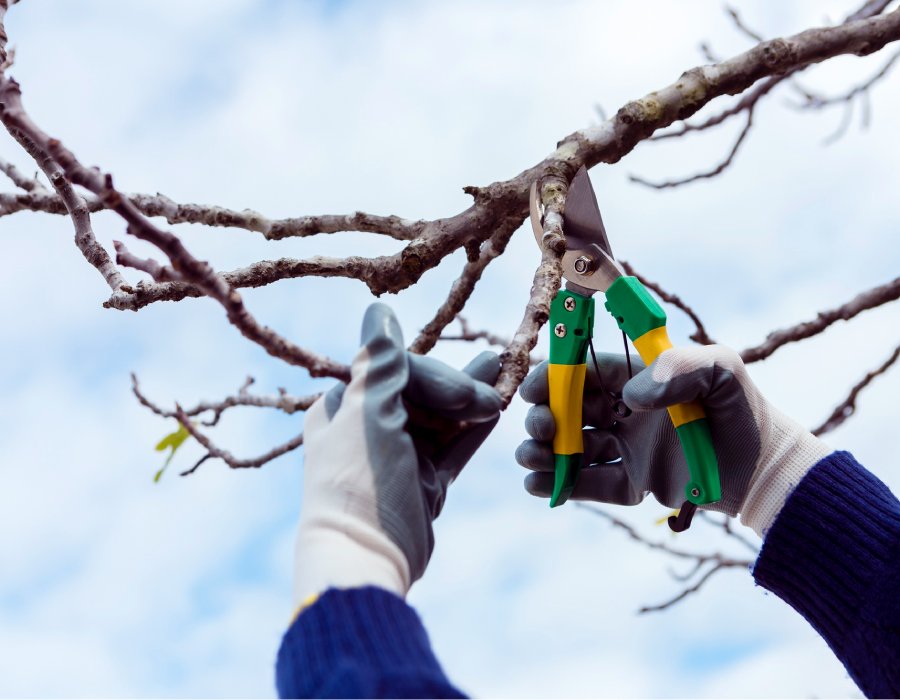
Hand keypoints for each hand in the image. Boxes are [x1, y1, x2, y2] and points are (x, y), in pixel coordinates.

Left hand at [293, 304, 501, 606]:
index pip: (396, 370)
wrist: (366, 557)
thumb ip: (381, 363)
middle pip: (422, 391)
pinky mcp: (424, 482)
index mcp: (344, 407)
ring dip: (472, 399)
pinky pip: (453, 448)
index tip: (463, 391)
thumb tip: (378, 310)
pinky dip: (473, 431)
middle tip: (493, 388)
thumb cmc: (359, 479)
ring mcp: (400, 456)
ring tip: (504, 372)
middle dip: (459, 386)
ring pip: (442, 418)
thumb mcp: (368, 414)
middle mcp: (369, 427)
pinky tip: (498, 411)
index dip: (433, 374)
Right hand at [515, 345, 829, 535]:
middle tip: (542, 429)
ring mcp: (628, 449)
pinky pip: (592, 485)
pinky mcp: (635, 484)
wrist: (766, 470)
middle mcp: (626, 412)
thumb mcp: (720, 370)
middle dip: (545, 418)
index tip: (533, 390)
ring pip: (574, 449)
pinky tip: (540, 486)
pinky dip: (564, 486)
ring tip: (531, 459)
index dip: (554, 378)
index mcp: (637, 379)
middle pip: (570, 411)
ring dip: (545, 452)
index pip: (584, 372)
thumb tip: (630, 397)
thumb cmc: (742, 410)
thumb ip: (678, 367)